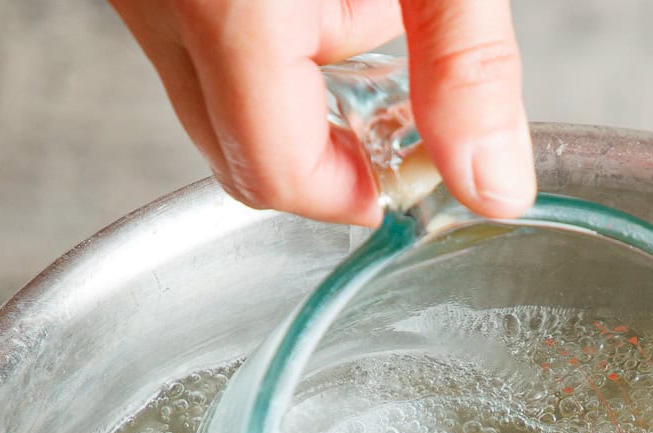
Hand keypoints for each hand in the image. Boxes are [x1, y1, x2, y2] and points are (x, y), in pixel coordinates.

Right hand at [109, 0, 535, 225]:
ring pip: (209, 101)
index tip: (404, 172)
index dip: (352, 194)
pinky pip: (191, 46)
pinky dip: (254, 42)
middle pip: (236, 153)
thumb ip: (466, 69)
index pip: (275, 175)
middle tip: (392, 92)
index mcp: (227, 6)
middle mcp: (157, 1)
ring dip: (288, 85)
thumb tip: (494, 186)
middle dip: (324, 142)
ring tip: (357, 6)